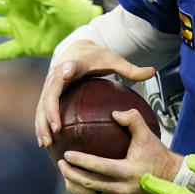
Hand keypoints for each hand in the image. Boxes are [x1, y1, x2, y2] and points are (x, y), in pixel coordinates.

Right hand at [34, 40, 154, 147]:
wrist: (75, 49)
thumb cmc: (96, 57)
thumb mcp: (113, 60)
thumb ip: (131, 68)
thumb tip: (153, 71)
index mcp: (74, 63)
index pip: (69, 66)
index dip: (67, 69)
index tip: (66, 74)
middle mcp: (57, 74)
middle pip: (49, 93)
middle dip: (49, 112)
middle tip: (56, 130)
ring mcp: (49, 85)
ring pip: (41, 106)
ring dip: (41, 125)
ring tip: (46, 144)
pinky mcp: (46, 94)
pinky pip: (42, 112)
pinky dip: (42, 126)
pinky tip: (46, 144)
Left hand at [58, 108, 182, 193]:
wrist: (170, 178)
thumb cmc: (157, 154)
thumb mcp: (148, 135)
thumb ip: (133, 120)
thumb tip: (114, 112)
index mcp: (127, 172)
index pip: (98, 167)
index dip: (80, 161)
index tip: (67, 154)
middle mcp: (122, 189)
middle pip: (89, 184)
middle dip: (70, 174)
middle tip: (60, 163)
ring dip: (74, 187)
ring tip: (65, 175)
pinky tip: (79, 185)